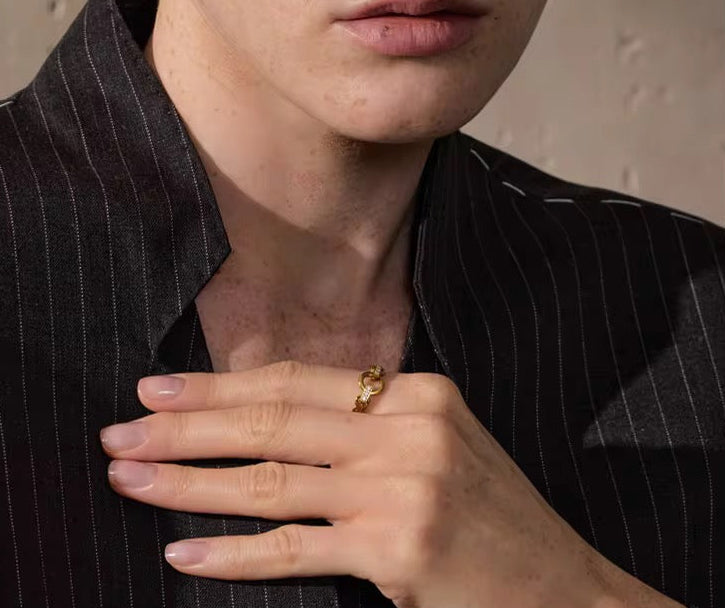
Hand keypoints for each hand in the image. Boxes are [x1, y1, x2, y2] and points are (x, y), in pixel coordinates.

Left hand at [99, 361, 677, 607]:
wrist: (559, 586)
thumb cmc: (488, 516)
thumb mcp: (433, 445)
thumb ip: (362, 426)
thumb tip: (262, 419)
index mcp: (416, 392)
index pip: (295, 381)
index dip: (218, 386)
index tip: (156, 391)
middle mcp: (409, 430)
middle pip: (274, 423)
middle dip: (186, 428)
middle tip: (120, 432)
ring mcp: (404, 489)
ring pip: (273, 482)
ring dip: (191, 485)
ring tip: (130, 480)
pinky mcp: (399, 550)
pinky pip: (295, 548)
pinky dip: (235, 553)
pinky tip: (183, 552)